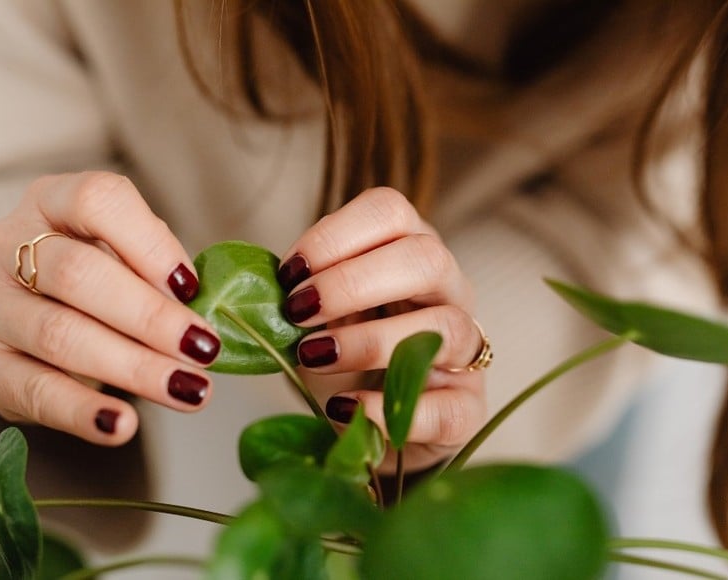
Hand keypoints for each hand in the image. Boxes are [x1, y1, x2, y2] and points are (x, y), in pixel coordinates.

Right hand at [0, 172, 220, 444]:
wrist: (37, 316)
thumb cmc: (101, 276)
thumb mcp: (130, 255)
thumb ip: (162, 271)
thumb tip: (204, 317)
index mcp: (50, 201)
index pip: (96, 201)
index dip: (149, 244)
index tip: (192, 287)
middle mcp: (7, 245)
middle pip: (77, 274)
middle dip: (150, 317)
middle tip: (204, 349)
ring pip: (59, 334)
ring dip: (132, 368)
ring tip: (188, 390)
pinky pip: (33, 392)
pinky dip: (82, 412)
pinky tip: (123, 426)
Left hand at [277, 187, 488, 470]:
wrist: (375, 424)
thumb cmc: (347, 357)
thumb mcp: (325, 315)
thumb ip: (304, 294)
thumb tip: (261, 288)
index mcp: (411, 250)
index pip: (390, 212)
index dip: (335, 235)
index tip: (289, 273)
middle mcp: (450, 289)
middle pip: (426, 258)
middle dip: (352, 283)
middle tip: (298, 312)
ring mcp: (467, 348)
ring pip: (445, 327)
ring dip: (370, 342)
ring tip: (314, 356)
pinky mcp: (467, 408)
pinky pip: (442, 408)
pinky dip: (384, 409)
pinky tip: (341, 408)